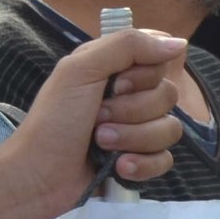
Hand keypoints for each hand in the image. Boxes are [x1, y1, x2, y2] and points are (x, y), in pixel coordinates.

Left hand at [0, 28, 186, 218]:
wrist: (39, 176)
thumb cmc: (54, 119)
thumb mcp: (81, 70)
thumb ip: (127, 46)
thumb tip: (179, 42)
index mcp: (114, 69)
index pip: (159, 61)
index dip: (143, 76)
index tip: (115, 85)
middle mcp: (128, 96)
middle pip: (167, 96)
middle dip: (131, 111)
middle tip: (97, 118)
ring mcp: (136, 131)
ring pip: (170, 129)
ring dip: (133, 138)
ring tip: (102, 144)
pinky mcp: (140, 162)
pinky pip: (165, 160)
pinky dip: (142, 165)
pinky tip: (119, 168)